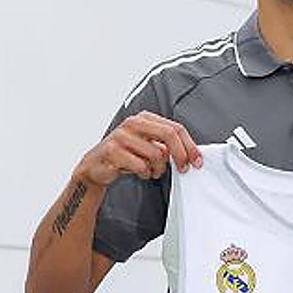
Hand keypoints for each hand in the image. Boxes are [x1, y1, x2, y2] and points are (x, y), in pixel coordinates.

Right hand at [75, 111, 202, 186]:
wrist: (96, 166)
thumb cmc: (124, 156)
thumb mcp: (147, 146)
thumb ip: (165, 145)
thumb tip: (190, 154)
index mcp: (144, 118)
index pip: (175, 127)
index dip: (189, 145)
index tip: (197, 160)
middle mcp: (133, 123)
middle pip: (169, 134)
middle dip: (181, 154)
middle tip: (184, 169)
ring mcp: (122, 135)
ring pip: (156, 154)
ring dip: (158, 169)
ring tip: (152, 171)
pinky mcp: (113, 150)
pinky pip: (141, 166)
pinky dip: (145, 173)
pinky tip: (139, 173)